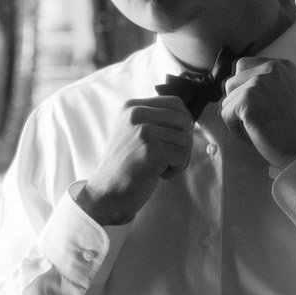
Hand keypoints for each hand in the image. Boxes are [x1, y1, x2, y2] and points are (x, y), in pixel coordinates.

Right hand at [78, 96, 194, 225]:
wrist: (107, 192)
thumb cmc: (125, 165)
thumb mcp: (132, 131)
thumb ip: (153, 119)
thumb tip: (188, 118)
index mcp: (131, 106)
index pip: (174, 102)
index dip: (184, 122)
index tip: (176, 140)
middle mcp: (136, 114)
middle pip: (184, 119)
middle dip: (185, 141)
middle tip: (171, 158)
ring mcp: (143, 131)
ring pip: (186, 139)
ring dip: (180, 158)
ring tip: (161, 167)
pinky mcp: (152, 150)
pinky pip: (182, 155)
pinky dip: (177, 169)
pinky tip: (160, 175)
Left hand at [220, 58, 295, 168]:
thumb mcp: (288, 93)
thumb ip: (267, 84)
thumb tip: (233, 87)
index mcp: (281, 66)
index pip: (244, 66)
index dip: (243, 88)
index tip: (254, 107)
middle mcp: (270, 68)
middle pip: (232, 81)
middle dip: (236, 101)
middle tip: (251, 120)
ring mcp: (257, 83)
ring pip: (227, 99)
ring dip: (236, 117)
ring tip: (255, 129)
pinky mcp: (247, 100)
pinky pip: (226, 114)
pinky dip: (235, 129)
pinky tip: (252, 137)